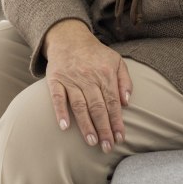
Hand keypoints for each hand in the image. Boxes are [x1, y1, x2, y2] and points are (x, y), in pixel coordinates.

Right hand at [42, 19, 132, 152]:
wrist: (68, 37)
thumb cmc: (95, 53)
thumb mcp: (116, 60)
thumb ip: (125, 80)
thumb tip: (127, 102)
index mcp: (105, 73)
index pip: (113, 102)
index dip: (117, 121)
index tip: (120, 138)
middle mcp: (89, 77)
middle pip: (98, 107)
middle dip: (104, 129)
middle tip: (107, 147)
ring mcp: (71, 78)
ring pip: (80, 105)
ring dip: (86, 125)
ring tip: (92, 141)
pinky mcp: (55, 79)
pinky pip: (57, 97)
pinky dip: (60, 111)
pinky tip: (64, 126)